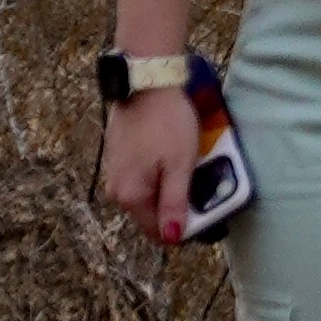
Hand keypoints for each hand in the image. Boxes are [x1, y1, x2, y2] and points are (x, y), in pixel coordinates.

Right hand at [98, 92, 200, 248]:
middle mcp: (117, 190)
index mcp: (130, 196)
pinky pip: (141, 179)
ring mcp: (115, 172)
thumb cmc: (167, 124)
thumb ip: (174, 204)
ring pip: (147, 196)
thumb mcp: (179, 166)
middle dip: (176, 210)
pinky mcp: (119, 157)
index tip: (204, 215)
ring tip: (189, 171)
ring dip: (168, 191)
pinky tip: (172, 160)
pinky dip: (158, 176)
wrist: (147, 83)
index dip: (182, 230)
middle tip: (200, 189)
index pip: (157, 232)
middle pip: (151, 215)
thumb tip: (171, 237)